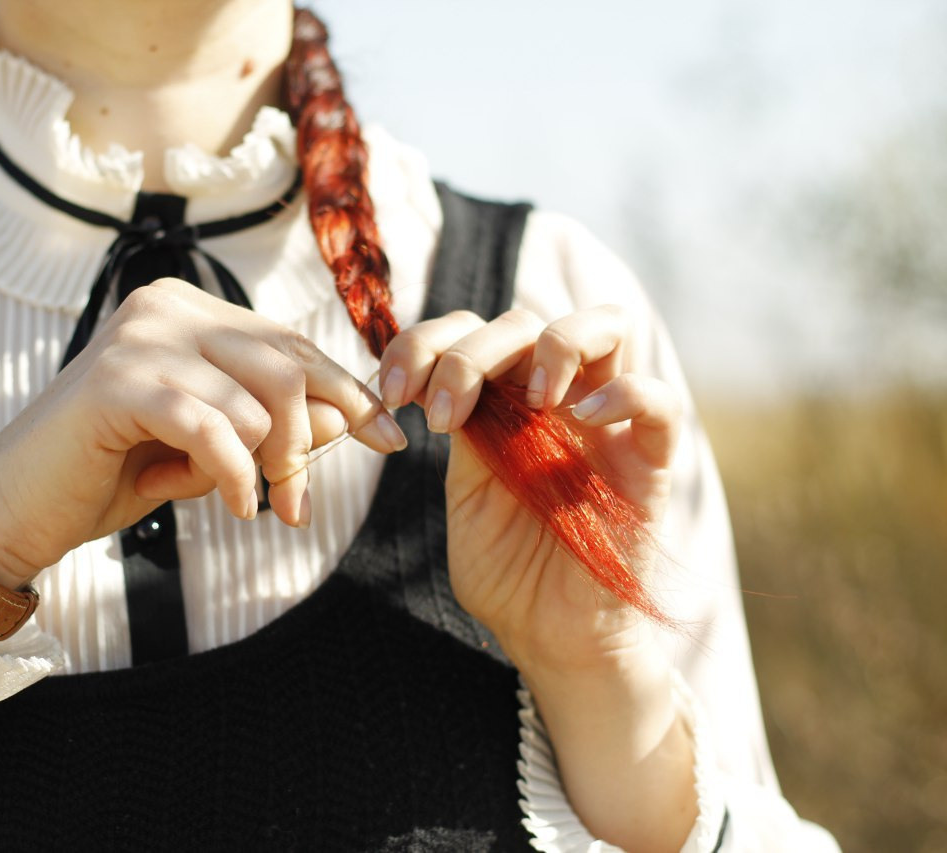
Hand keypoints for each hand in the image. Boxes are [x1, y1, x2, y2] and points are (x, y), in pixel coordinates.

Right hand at [0, 278, 405, 587]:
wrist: (16, 508)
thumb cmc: (113, 474)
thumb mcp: (211, 450)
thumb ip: (272, 429)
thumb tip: (346, 419)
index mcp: (190, 311)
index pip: (292, 346)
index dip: (347, 393)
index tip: (390, 441)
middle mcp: (166, 307)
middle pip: (286, 368)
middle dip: (308, 446)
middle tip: (300, 509)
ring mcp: (138, 338)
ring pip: (256, 402)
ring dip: (264, 469)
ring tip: (241, 505)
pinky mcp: (115, 381)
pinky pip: (212, 427)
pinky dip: (233, 475)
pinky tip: (236, 507)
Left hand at [380, 305, 695, 850]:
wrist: (552, 637)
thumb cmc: (508, 573)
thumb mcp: (467, 496)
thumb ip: (464, 435)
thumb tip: (437, 380)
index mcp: (503, 404)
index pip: (470, 331)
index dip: (424, 343)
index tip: (392, 393)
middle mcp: (556, 401)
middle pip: (524, 322)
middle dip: (469, 353)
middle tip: (442, 416)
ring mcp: (607, 425)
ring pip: (606, 326)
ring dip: (554, 345)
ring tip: (528, 400)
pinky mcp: (650, 463)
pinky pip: (659, 402)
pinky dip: (625, 393)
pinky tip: (580, 417)